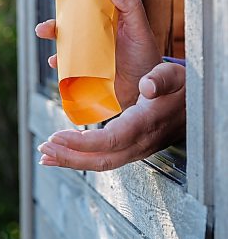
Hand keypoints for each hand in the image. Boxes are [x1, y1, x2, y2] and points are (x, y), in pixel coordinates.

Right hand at [21, 0, 161, 108]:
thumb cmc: (144, 54)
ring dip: (47, 26)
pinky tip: (57, 60)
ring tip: (44, 30)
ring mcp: (81, 40)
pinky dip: (56, 58)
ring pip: (58, 27)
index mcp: (105, 5)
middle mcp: (90, 19)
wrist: (142, 85)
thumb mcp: (141, 26)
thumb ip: (129, 4)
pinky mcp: (77, 61)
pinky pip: (61, 57)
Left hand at [37, 63, 185, 170]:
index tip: (56, 136)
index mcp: (145, 123)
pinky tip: (62, 155)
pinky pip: (103, 159)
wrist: (195, 107)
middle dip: (69, 157)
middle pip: (101, 160)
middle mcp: (139, 143)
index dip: (82, 142)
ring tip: (45, 156)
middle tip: (42, 150)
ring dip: (71, 161)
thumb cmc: (181, 88)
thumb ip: (160, 79)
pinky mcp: (129, 149)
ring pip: (100, 163)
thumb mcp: (175, 76)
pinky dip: (80, 158)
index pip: (110, 140)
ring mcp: (135, 150)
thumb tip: (146, 85)